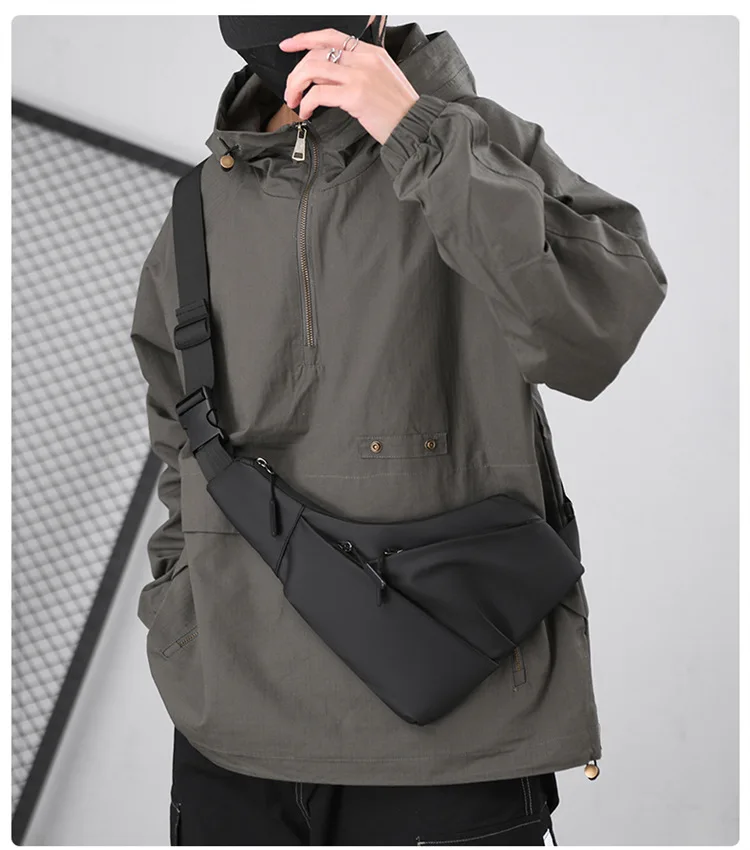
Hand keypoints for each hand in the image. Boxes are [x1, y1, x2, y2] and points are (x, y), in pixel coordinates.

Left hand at [279, 28, 418, 144]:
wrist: (414, 125)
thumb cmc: (398, 109)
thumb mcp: (382, 78)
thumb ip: (358, 71)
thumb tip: (328, 75)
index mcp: (371, 52)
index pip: (331, 36)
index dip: (305, 39)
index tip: (288, 45)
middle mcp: (364, 60)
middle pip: (316, 54)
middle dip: (296, 72)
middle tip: (291, 90)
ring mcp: (360, 76)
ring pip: (313, 70)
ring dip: (296, 86)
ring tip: (294, 101)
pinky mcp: (355, 96)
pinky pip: (319, 93)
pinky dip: (306, 103)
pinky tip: (306, 112)